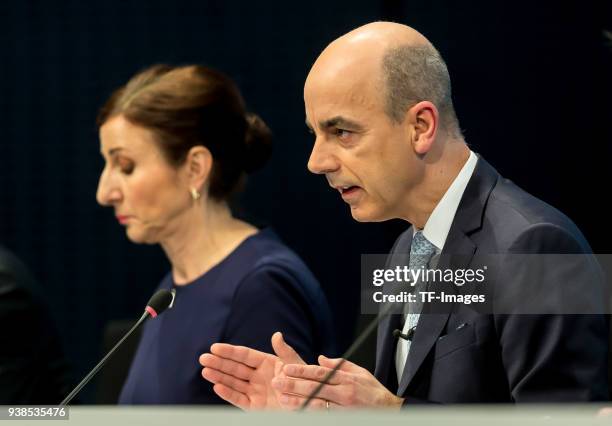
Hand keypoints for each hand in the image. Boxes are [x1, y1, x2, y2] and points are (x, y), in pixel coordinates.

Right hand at [199, 332, 304, 409]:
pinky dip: (228, 394)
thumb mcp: (296, 366)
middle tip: (203, 358)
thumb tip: (276, 335)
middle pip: (235, 368)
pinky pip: (239, 399)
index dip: (230, 351)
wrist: (310, 404)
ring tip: (205, 371)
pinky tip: (217, 386)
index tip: (215, 347)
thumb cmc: (305, 382)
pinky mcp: (255, 406)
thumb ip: (285, 352)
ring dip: (219, 377)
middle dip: (219, 363)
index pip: (244, 355)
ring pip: (233, 382)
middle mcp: (258, 376)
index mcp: (267, 363)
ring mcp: (256, 391)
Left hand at [272, 355, 403, 409]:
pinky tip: (298, 413)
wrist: (390, 411)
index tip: (286, 368)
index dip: (301, 370)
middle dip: (294, 385)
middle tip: (277, 382)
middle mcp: (344, 393)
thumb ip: (339, 364)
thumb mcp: (360, 372)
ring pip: (316, 405)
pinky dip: (310, 415)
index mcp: (346, 379)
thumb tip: (320, 359)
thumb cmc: (374, 391)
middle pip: (314, 388)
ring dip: (298, 402)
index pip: (319, 373)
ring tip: (282, 399)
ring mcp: (344, 409)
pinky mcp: (343, 419)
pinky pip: (323, 417)